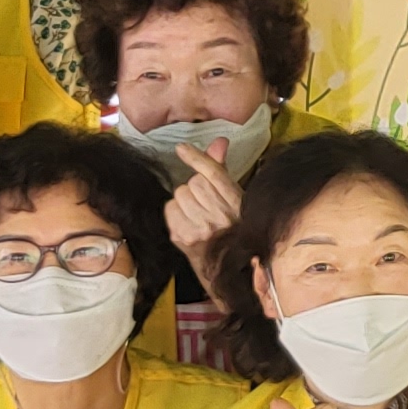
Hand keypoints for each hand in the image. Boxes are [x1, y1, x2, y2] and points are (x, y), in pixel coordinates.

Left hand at [165, 135, 243, 255]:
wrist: (225, 267)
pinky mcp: (182, 237)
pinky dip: (175, 212)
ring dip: (184, 200)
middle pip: (194, 183)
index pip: (213, 174)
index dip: (197, 158)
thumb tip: (219, 141)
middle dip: (195, 188)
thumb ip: (221, 169)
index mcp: (236, 203)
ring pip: (180, 195)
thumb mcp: (233, 197)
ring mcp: (200, 228)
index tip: (182, 149)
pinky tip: (186, 220)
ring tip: (196, 212)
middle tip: (204, 200)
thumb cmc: (230, 227)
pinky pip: (170, 209)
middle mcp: (220, 216)